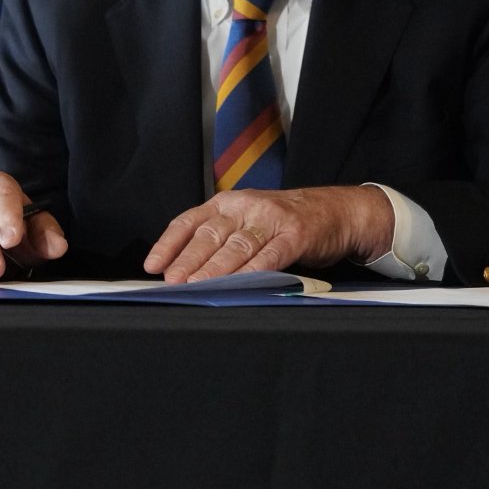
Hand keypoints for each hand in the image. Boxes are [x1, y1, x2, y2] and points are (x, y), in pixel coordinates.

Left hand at [143, 185, 393, 282]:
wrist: (335, 211)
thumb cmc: (282, 221)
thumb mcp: (245, 221)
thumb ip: (218, 240)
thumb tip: (182, 269)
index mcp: (227, 204)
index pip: (189, 222)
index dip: (169, 243)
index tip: (153, 265)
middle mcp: (245, 207)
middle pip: (210, 235)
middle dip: (188, 260)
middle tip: (173, 280)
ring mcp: (271, 220)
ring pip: (237, 246)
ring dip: (216, 268)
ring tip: (197, 284)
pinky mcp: (296, 234)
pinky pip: (271, 255)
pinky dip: (255, 270)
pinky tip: (241, 283)